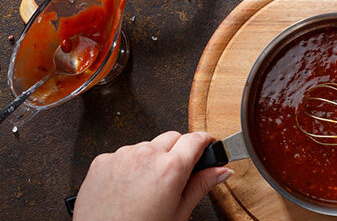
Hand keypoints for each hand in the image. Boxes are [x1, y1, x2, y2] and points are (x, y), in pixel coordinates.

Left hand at [73, 131, 232, 220]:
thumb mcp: (179, 212)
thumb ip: (202, 185)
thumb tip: (221, 172)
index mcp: (170, 168)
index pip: (196, 138)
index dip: (205, 141)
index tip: (207, 145)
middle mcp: (146, 155)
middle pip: (173, 137)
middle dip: (180, 150)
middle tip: (178, 174)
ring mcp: (122, 156)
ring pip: (148, 145)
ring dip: (153, 158)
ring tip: (148, 186)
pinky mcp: (102, 161)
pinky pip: (124, 154)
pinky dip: (130, 165)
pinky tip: (129, 187)